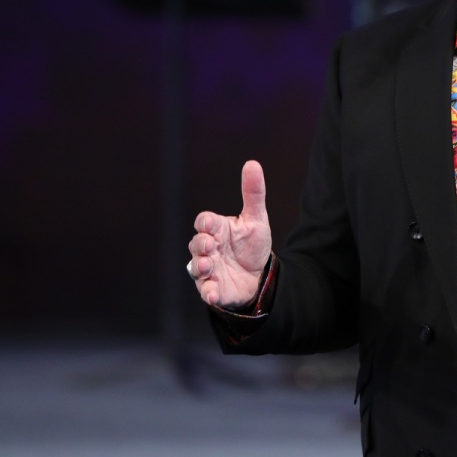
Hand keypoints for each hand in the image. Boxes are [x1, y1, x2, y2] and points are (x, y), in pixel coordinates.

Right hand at [187, 160, 272, 307]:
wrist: (260, 275)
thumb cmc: (252, 244)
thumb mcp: (256, 219)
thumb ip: (253, 193)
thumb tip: (252, 163)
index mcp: (217, 230)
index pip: (204, 222)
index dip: (205, 223)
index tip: (209, 224)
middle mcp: (209, 249)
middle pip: (196, 244)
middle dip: (201, 244)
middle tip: (211, 245)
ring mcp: (209, 270)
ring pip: (196, 268)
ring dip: (200, 267)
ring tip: (208, 266)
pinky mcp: (214, 289)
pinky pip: (206, 291)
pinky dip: (207, 292)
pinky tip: (212, 293)